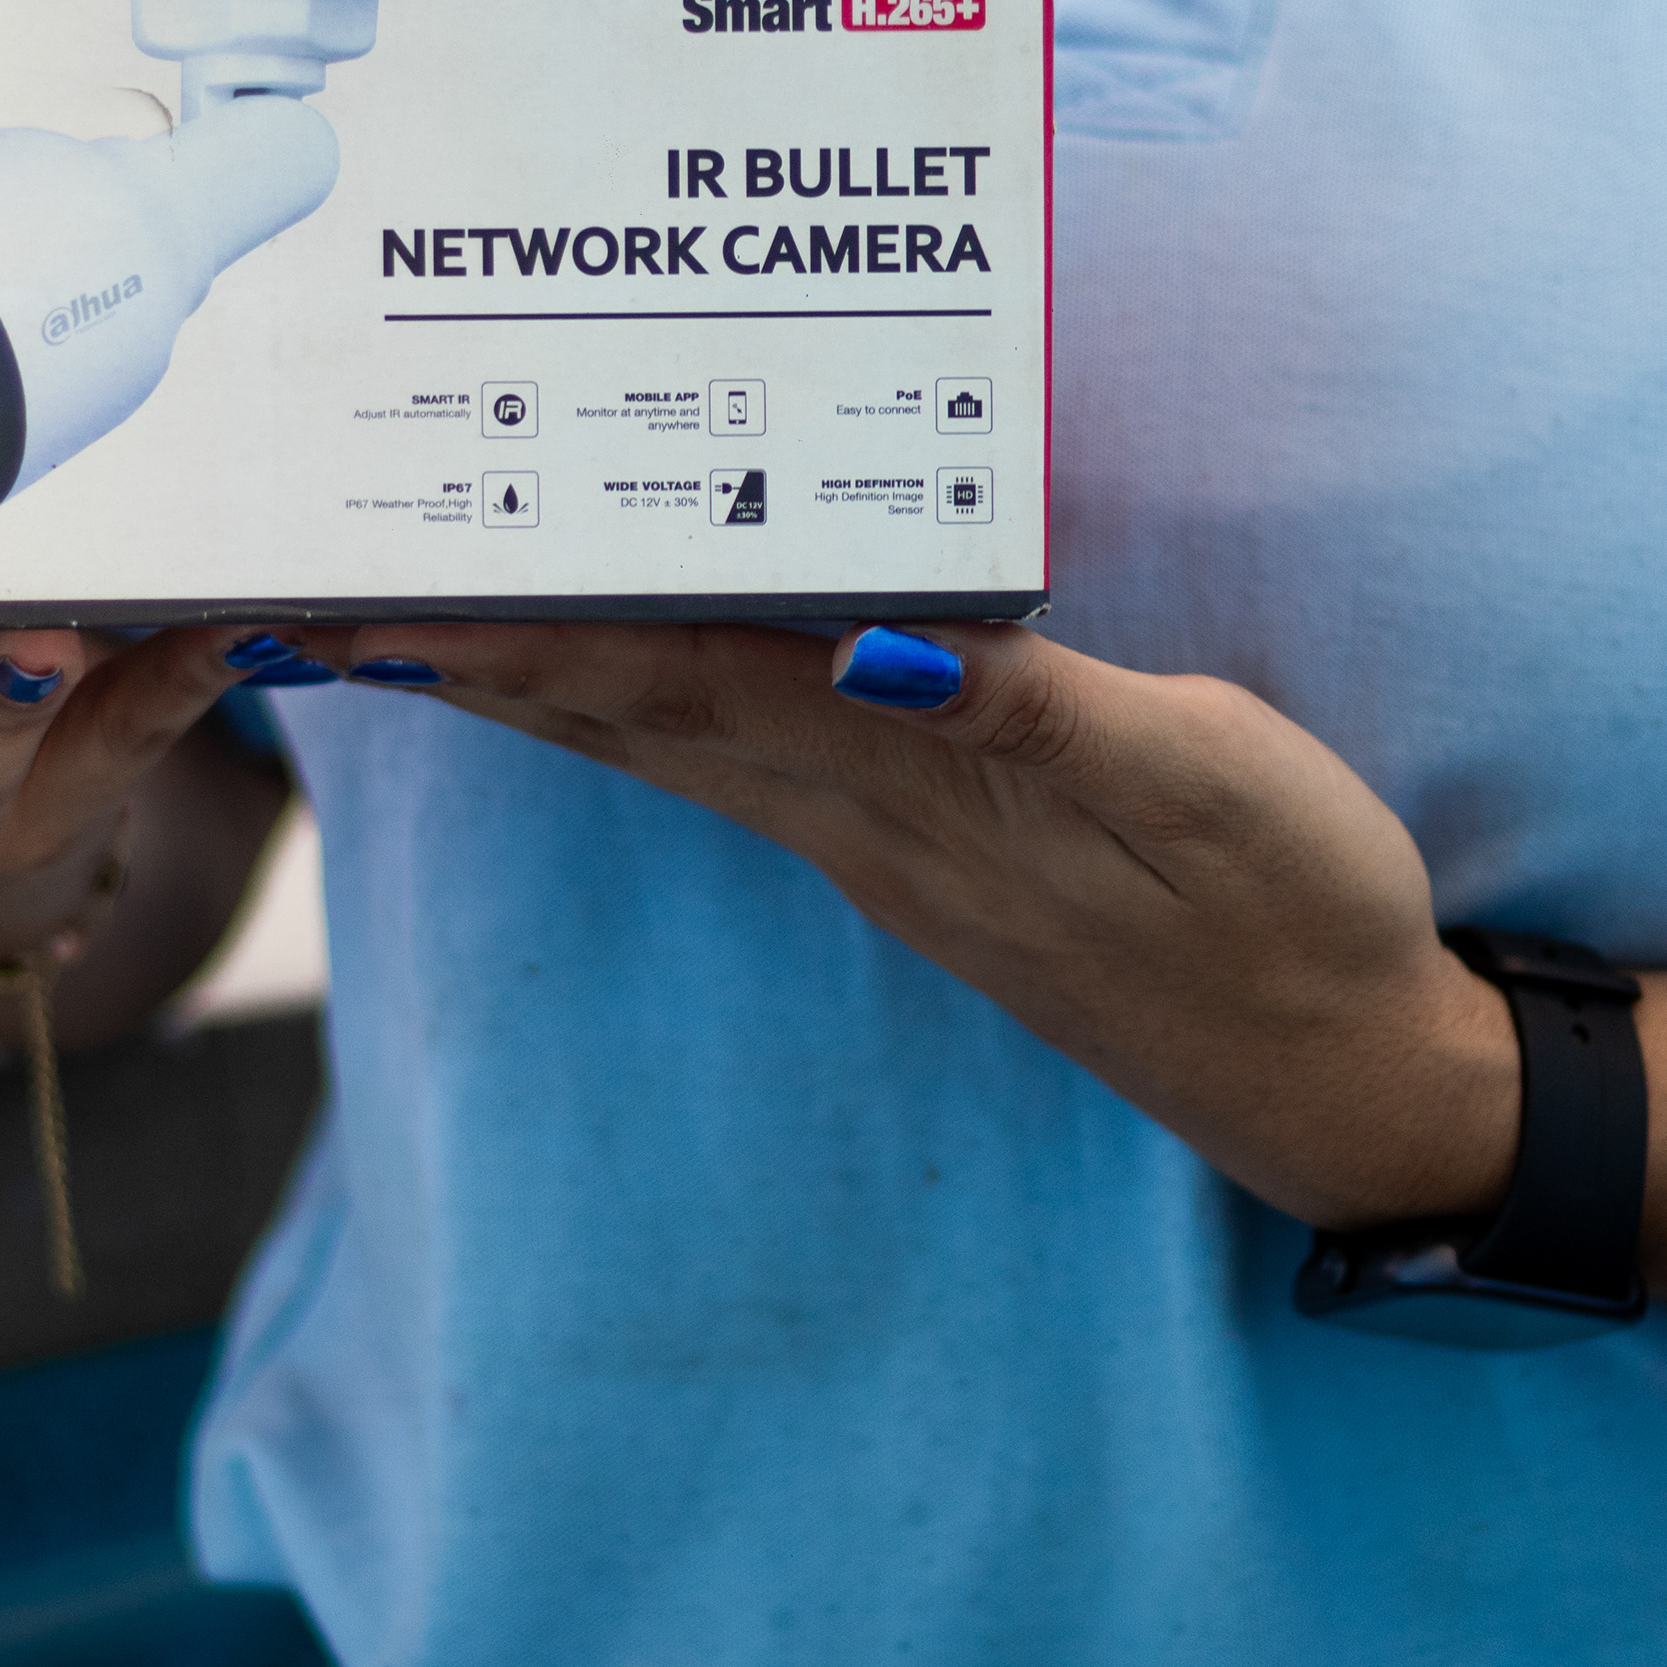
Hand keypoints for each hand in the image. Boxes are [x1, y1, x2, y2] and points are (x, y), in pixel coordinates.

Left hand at [287, 619, 1520, 1228]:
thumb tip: (867, 646)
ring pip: (663, 744)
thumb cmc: (1291, 909)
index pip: (676, 684)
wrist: (1347, 1071)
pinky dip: (639, 709)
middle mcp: (860, 823)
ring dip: (529, 685)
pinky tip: (602, 679)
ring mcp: (882, 847)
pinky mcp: (925, 851)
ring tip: (401, 628)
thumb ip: (1030, 718)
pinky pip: (738, 761)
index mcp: (908, 789)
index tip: (381, 599)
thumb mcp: (1198, 786)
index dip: (525, 635)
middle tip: (318, 595)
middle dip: (472, 653)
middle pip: (625, 716)